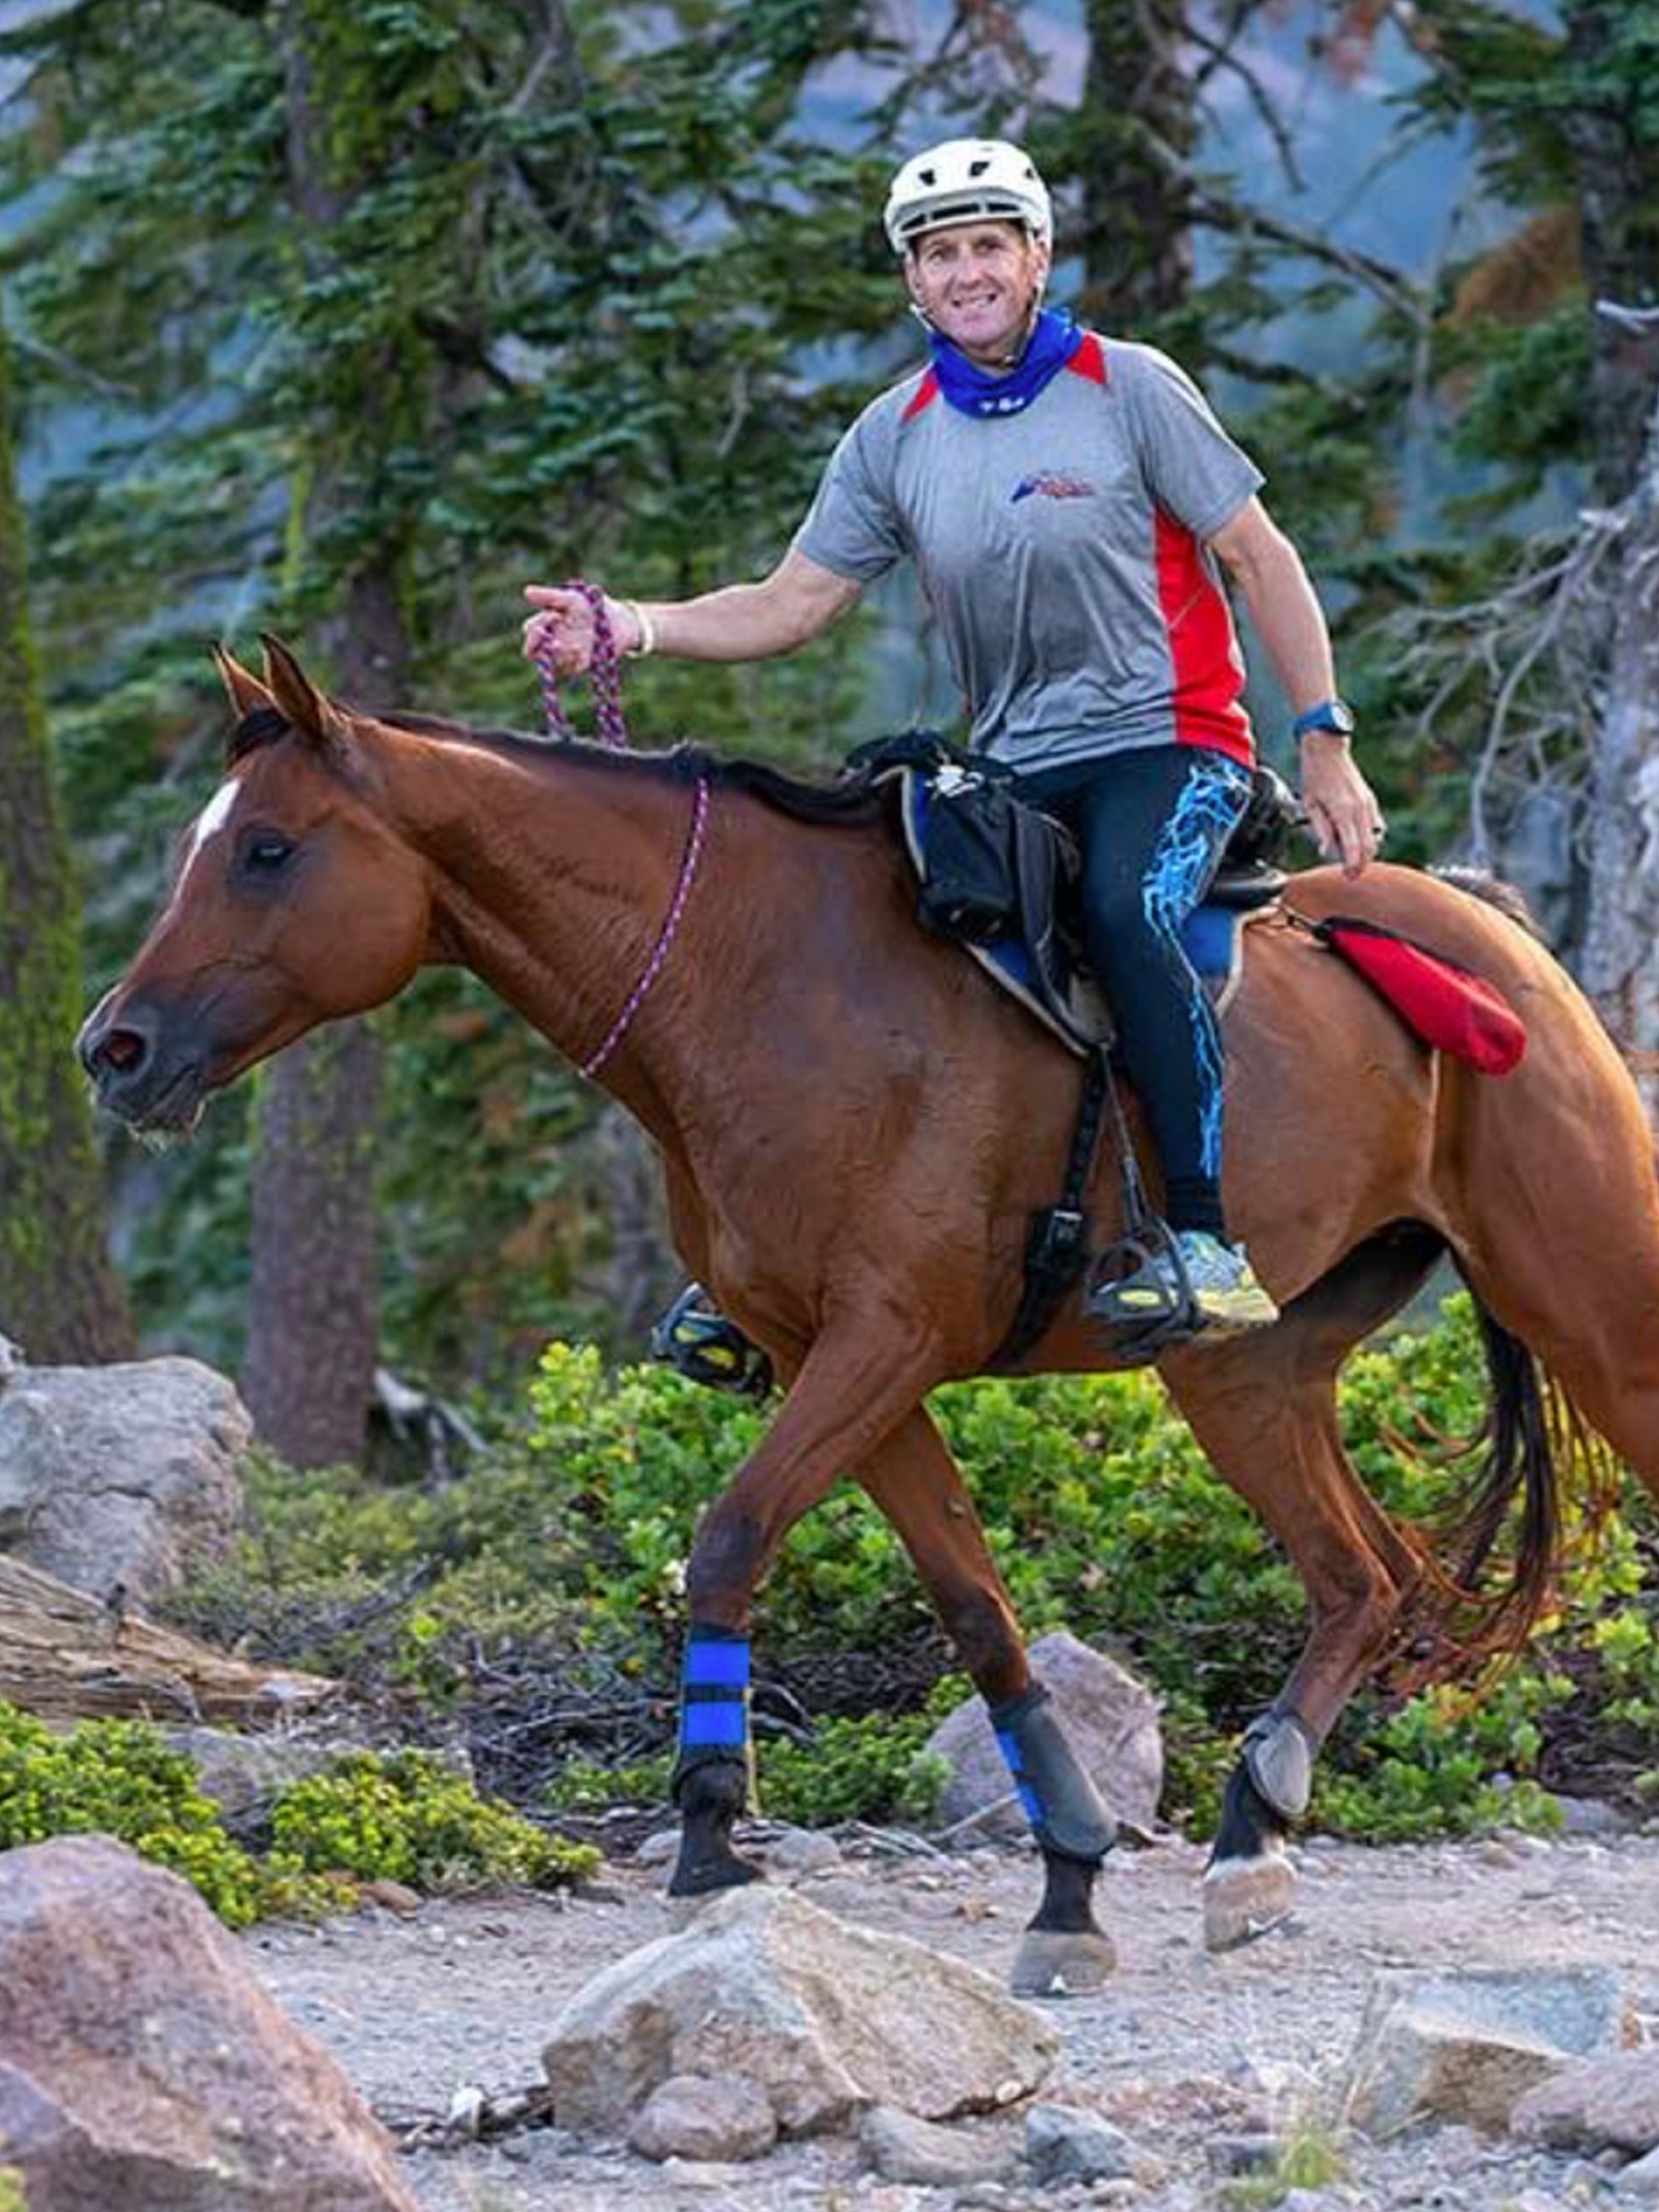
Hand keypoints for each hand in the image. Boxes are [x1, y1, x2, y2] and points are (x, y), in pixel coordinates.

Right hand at [521, 585, 641, 673]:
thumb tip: (526, 592)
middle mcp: (551, 642)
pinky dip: (574, 660)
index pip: (531, 631)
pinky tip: (583, 651)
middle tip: (553, 640)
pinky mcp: (578, 666)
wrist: (620, 621)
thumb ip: (550, 596)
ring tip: (576, 644)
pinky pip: (569, 669)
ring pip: (550, 663)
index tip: (554, 616)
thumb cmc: (593, 607)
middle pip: (532, 653)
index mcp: (546, 625)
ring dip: (560, 654)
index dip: (536, 628)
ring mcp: (563, 656)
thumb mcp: (572, 598)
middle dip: (538, 647)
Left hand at [1300, 734, 1386, 879]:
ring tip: (1349, 856)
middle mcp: (1360, 809)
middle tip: (1349, 873)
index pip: (1353, 847)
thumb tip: (1326, 851)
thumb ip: (1321, 830)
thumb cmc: (1315, 775)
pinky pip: (1375, 826)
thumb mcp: (1310, 804)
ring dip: (1365, 851)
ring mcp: (1368, 804)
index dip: (1352, 865)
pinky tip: (1355, 839)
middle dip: (1361, 863)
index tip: (1349, 876)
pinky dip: (1368, 837)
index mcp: (1343, 811)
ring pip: (1375, 838)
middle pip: (1369, 847)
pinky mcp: (1370, 801)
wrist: (1328, 749)